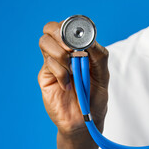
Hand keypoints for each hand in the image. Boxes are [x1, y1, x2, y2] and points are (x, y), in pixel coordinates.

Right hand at [38, 21, 108, 137]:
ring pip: (45, 42)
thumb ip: (99, 56)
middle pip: (50, 28)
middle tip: (72, 51)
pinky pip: (49, 64)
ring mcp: (53, 63)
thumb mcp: (103, 75)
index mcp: (78, 49)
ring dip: (61, 54)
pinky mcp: (45, 76)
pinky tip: (67, 85)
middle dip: (61, 35)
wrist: (84, 122)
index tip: (80, 40)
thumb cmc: (95, 98)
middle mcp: (64, 53)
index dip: (71, 27)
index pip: (68, 27)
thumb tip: (88, 41)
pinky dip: (61, 73)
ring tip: (72, 70)